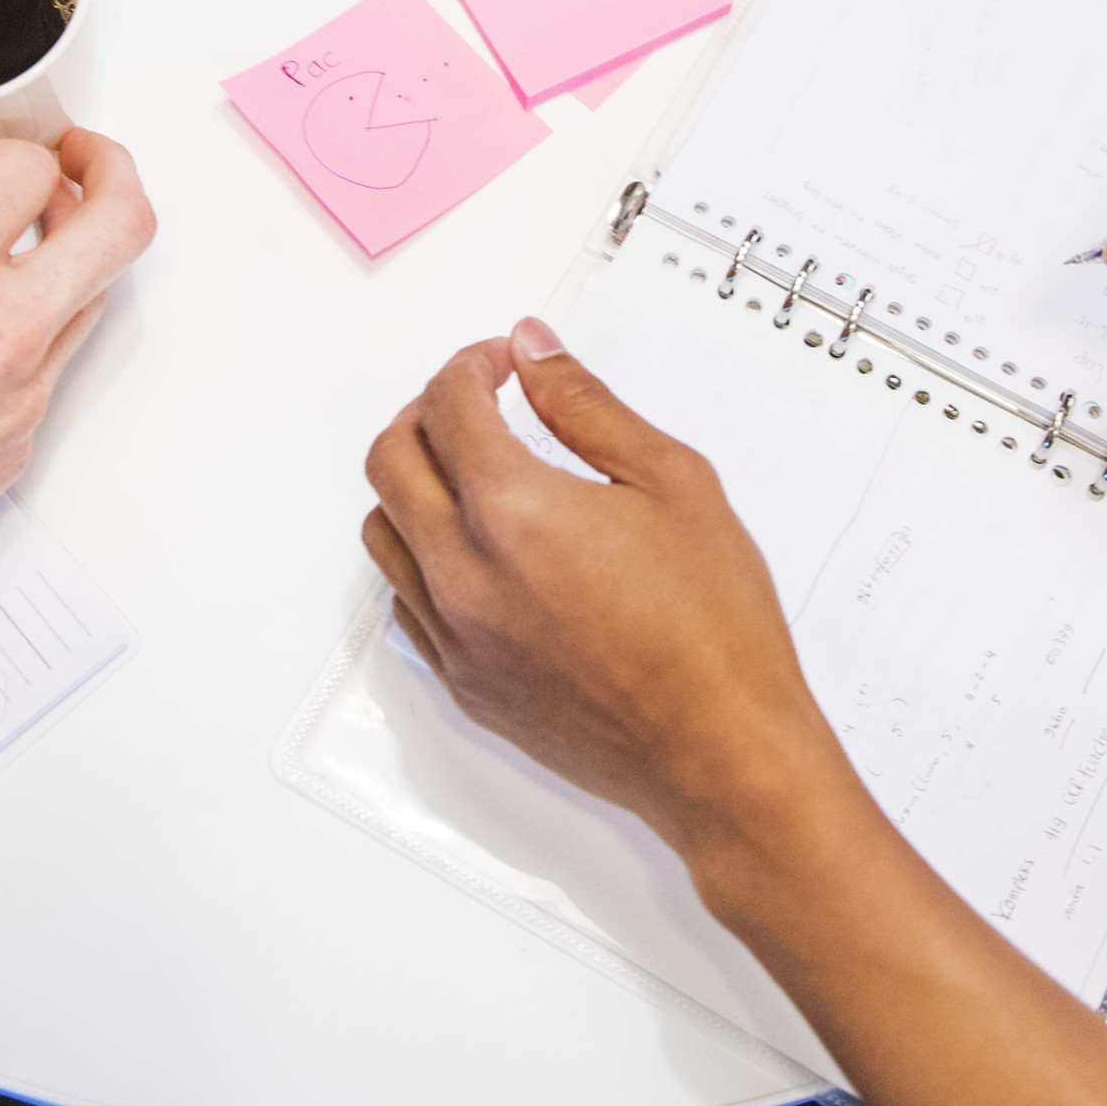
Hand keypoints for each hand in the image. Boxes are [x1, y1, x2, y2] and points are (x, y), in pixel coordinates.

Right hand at [0, 105, 154, 667]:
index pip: (27, 171)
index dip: (0, 144)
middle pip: (118, 226)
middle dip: (104, 174)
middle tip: (66, 160)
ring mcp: (15, 404)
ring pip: (92, 298)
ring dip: (65, 254)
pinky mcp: (12, 455)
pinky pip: (51, 366)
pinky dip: (25, 327)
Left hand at [360, 320, 841, 854]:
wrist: (722, 753)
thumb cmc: (716, 629)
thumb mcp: (673, 481)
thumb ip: (587, 406)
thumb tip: (534, 352)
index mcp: (513, 511)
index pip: (448, 407)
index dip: (472, 366)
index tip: (503, 364)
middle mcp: (464, 574)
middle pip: (391, 460)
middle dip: (428, 414)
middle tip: (479, 406)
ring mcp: (456, 636)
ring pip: (384, 533)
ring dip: (414, 485)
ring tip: (473, 475)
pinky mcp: (464, 684)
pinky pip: (407, 602)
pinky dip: (425, 558)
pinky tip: (481, 552)